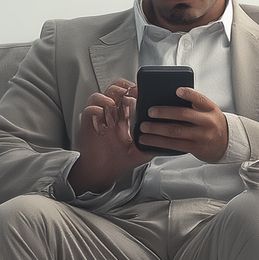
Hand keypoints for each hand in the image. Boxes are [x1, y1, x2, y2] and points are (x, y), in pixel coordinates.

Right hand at [69, 79, 153, 193]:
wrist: (105, 171)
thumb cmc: (121, 160)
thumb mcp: (143, 150)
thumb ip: (155, 141)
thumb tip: (170, 136)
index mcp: (124, 117)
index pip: (126, 94)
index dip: (132, 89)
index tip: (140, 91)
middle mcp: (111, 115)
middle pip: (112, 90)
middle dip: (120, 88)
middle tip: (127, 93)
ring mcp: (99, 119)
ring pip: (98, 97)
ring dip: (106, 98)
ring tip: (113, 105)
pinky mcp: (88, 125)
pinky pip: (88, 110)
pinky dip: (96, 111)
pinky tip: (105, 121)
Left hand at [136, 87, 230, 163]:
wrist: (226, 144)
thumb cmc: (212, 125)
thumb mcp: (209, 112)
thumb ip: (194, 105)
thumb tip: (167, 99)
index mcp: (210, 109)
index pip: (200, 99)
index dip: (188, 94)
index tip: (177, 91)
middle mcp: (207, 122)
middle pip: (184, 115)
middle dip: (165, 113)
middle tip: (150, 112)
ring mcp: (202, 136)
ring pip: (176, 132)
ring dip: (157, 130)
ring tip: (144, 128)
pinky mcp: (196, 148)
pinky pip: (175, 145)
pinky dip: (160, 143)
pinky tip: (150, 141)